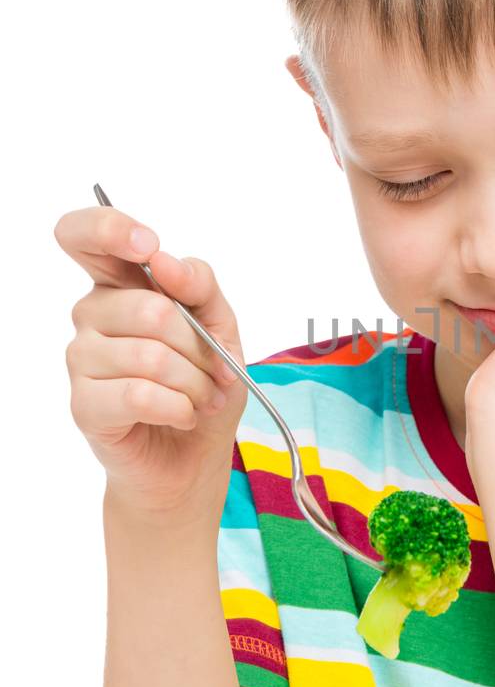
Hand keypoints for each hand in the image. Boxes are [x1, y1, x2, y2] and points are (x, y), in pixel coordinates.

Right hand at [55, 202, 247, 521]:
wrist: (193, 457)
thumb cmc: (203, 385)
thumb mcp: (221, 326)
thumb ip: (200, 285)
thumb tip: (165, 261)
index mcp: (120, 284)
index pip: (84, 234)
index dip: (111, 229)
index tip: (149, 247)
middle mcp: (92, 315)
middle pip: (152, 309)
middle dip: (202, 349)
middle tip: (216, 374)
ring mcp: (82, 359)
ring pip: (152, 356)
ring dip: (197, 384)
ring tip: (202, 399)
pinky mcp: (84, 405)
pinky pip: (141, 394)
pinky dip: (180, 408)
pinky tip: (182, 415)